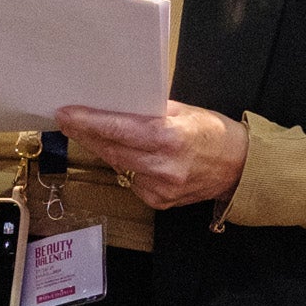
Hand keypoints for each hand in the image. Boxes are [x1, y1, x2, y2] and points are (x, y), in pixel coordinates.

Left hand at [51, 102, 248, 210]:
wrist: (239, 168)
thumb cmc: (213, 133)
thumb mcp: (184, 111)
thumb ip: (150, 110)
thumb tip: (116, 103)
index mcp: (169, 138)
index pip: (118, 130)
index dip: (88, 123)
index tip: (66, 114)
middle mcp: (163, 166)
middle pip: (112, 150)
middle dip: (87, 135)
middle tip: (67, 121)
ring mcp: (160, 188)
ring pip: (119, 166)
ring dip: (105, 150)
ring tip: (92, 133)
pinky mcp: (159, 202)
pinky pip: (132, 181)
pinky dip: (127, 167)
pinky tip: (132, 157)